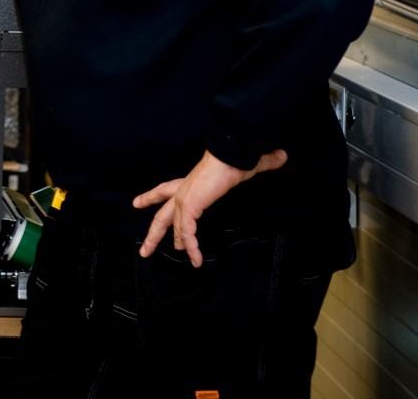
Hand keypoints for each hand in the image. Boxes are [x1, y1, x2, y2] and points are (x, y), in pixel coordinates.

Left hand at [132, 148, 287, 266]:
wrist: (231, 153)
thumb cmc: (236, 157)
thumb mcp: (247, 166)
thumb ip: (263, 163)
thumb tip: (281, 155)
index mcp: (189, 183)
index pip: (164, 190)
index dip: (151, 197)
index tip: (136, 203)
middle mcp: (182, 191)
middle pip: (161, 215)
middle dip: (153, 234)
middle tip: (144, 250)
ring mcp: (184, 199)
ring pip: (171, 227)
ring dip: (172, 245)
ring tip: (175, 263)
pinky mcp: (189, 206)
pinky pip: (186, 232)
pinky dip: (191, 246)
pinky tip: (195, 259)